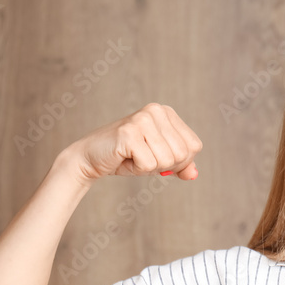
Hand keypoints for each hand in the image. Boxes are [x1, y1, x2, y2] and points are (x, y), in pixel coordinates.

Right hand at [63, 103, 201, 183]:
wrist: (91, 158)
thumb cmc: (127, 158)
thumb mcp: (159, 161)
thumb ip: (180, 166)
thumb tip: (193, 174)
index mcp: (167, 112)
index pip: (194, 146)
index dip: (180, 161)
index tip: (157, 156)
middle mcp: (156, 111)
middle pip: (182, 154)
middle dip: (164, 165)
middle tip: (142, 157)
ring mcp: (142, 119)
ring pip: (167, 161)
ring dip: (149, 167)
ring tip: (132, 156)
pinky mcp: (129, 133)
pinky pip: (149, 164)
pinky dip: (137, 169)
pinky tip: (124, 157)